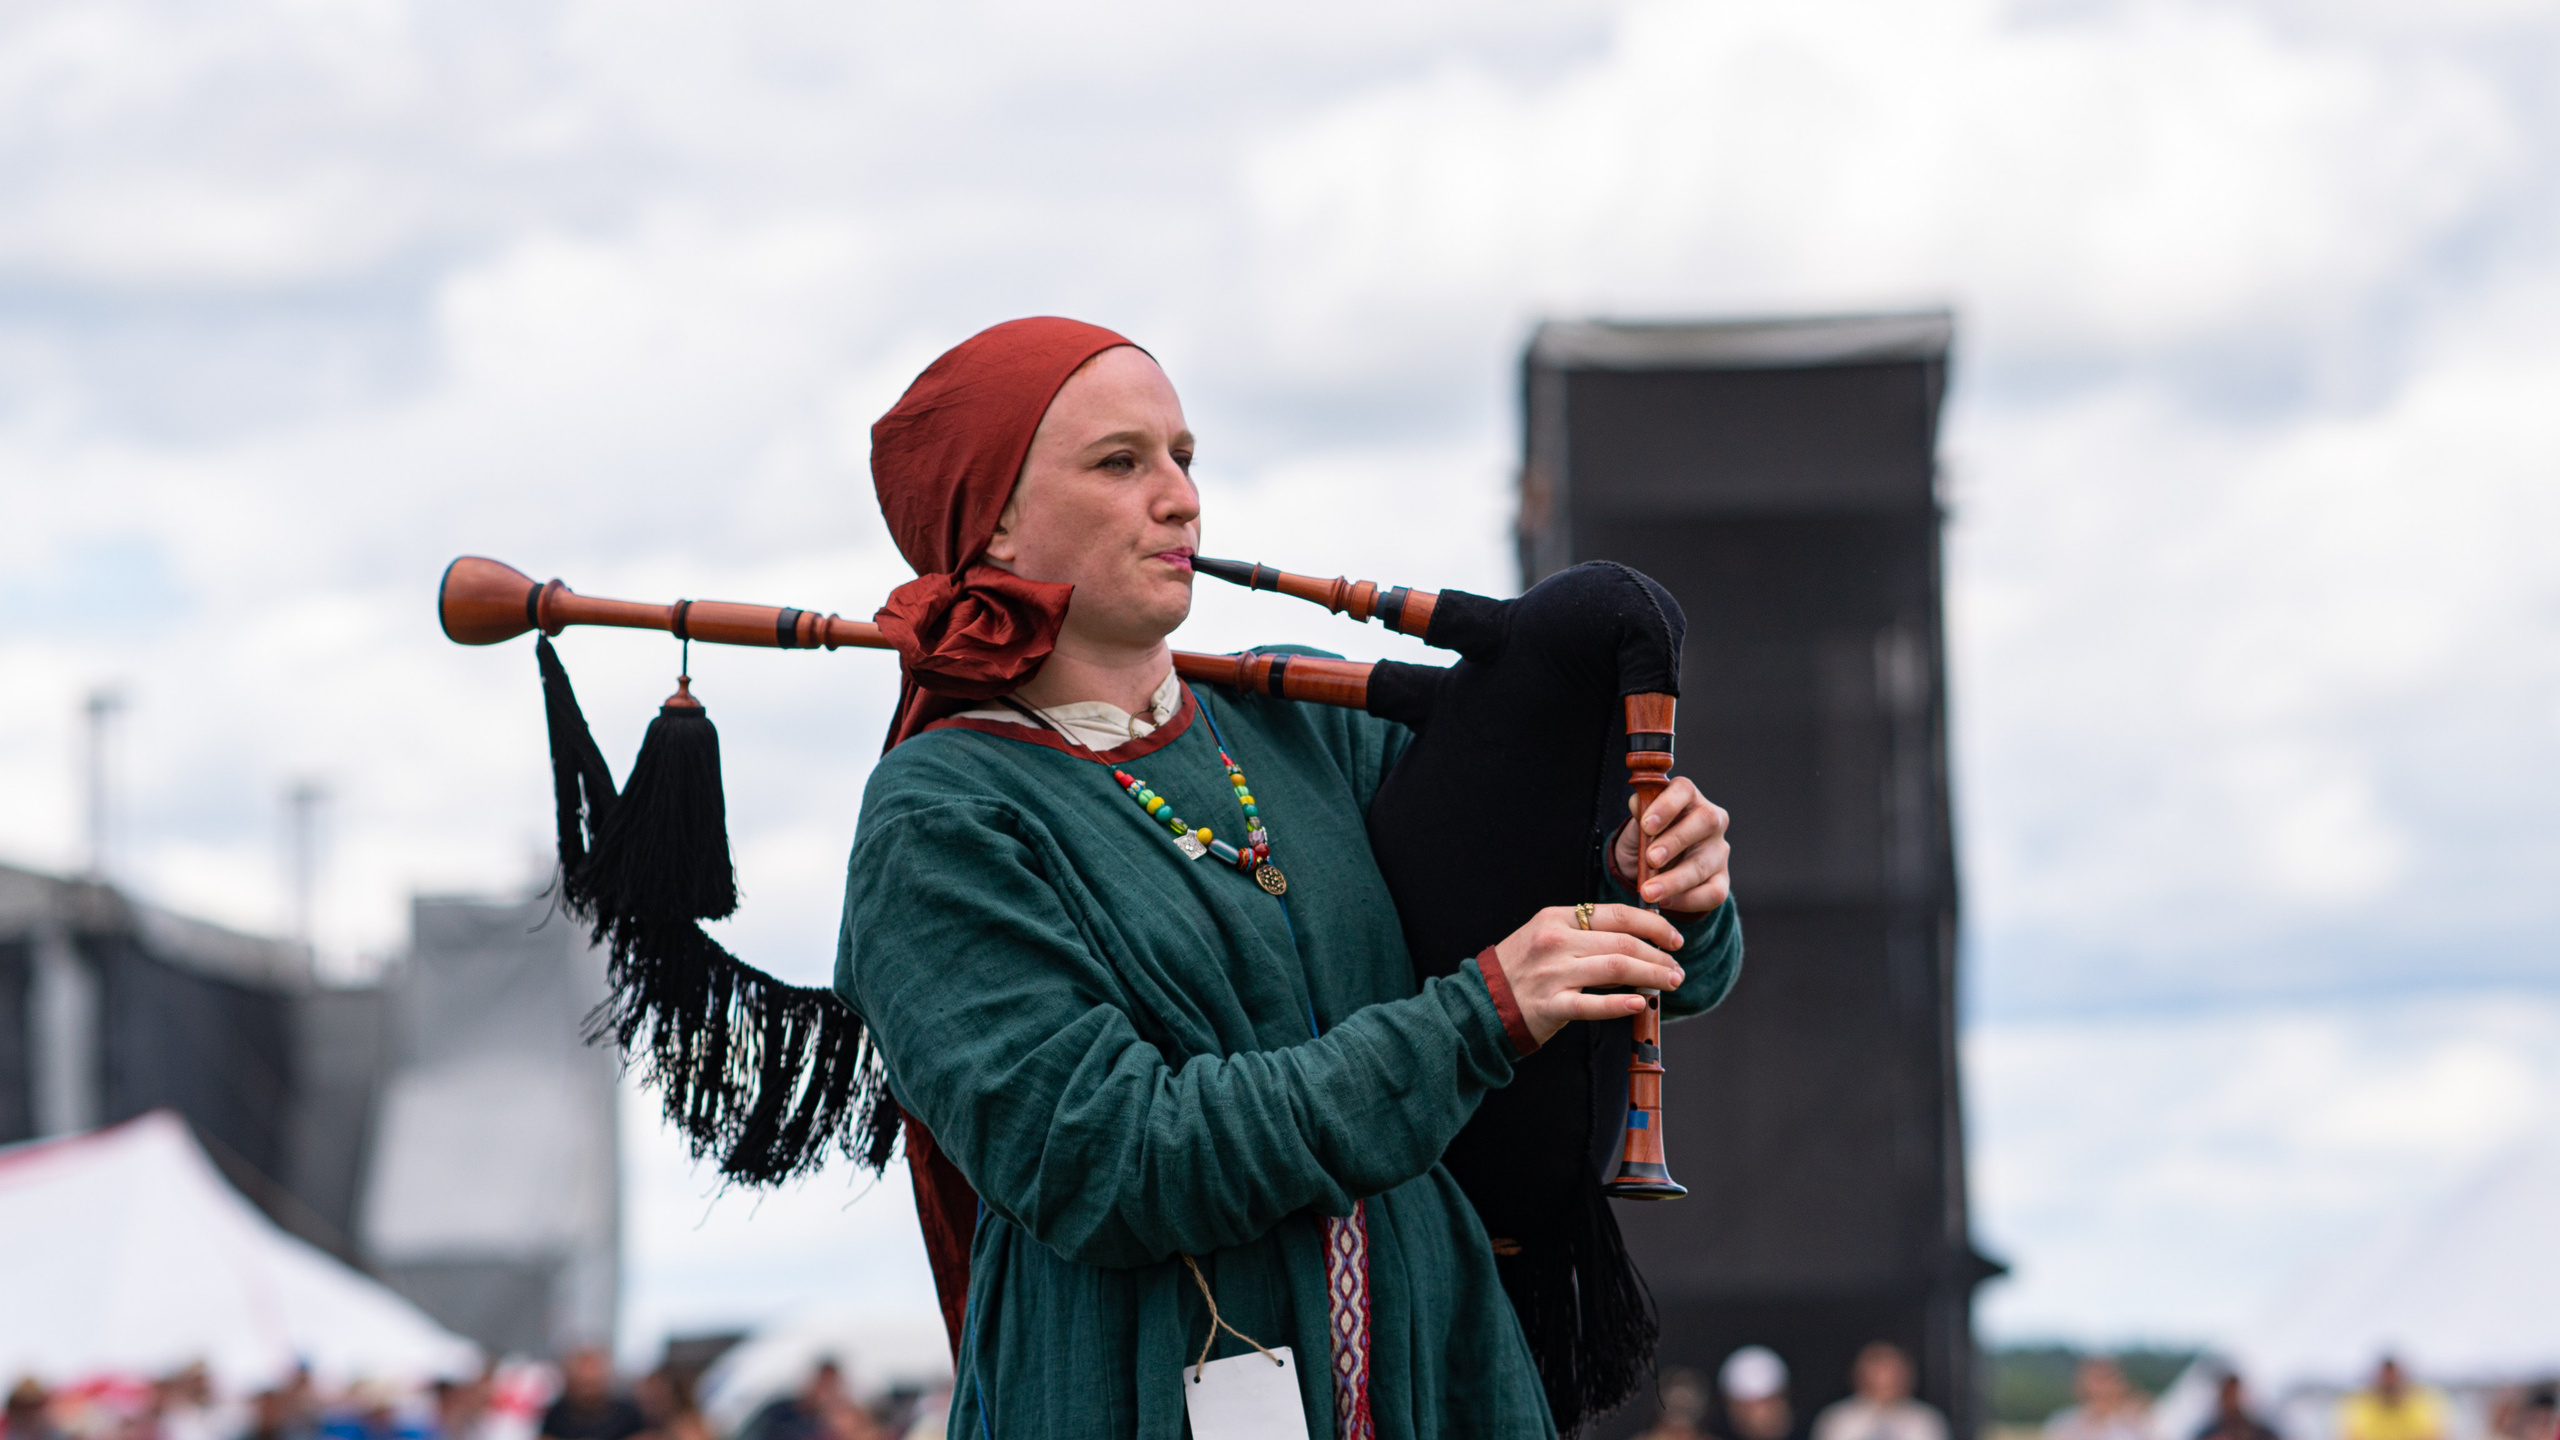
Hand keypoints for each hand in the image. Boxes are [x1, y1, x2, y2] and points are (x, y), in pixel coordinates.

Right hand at [1491, 904, 1686, 1044]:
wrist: (1481, 1002)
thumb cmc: (1521, 968)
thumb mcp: (1547, 936)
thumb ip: (1585, 933)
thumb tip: (1637, 940)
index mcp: (1557, 917)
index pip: (1617, 914)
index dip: (1653, 925)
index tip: (1674, 939)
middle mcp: (1555, 941)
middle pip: (1623, 943)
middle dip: (1659, 955)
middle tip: (1677, 969)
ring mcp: (1552, 973)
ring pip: (1616, 969)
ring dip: (1652, 976)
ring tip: (1670, 984)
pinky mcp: (1550, 1005)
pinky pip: (1592, 1004)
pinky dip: (1619, 1004)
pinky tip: (1640, 1003)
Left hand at [1612, 777, 1730, 914]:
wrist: (1651, 868)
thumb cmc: (1646, 838)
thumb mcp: (1637, 825)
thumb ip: (1638, 815)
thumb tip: (1636, 804)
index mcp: (1687, 797)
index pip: (1683, 790)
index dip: (1667, 806)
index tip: (1646, 825)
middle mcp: (1711, 819)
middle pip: (1705, 822)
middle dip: (1675, 842)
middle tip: (1651, 859)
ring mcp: (1719, 850)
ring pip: (1704, 863)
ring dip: (1675, 880)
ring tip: (1649, 892)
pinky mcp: (1722, 879)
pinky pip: (1713, 893)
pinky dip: (1687, 901)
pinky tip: (1666, 903)